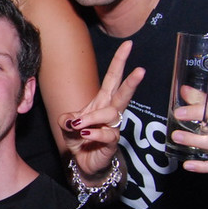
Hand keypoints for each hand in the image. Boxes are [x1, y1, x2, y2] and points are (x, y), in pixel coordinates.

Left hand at [59, 40, 144, 181]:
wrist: (84, 163)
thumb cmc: (79, 139)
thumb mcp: (67, 124)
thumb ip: (67, 118)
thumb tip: (73, 120)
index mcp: (101, 101)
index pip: (112, 78)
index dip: (119, 62)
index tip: (128, 45)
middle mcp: (110, 112)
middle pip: (122, 93)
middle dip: (131, 81)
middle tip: (140, 70)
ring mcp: (112, 127)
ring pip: (111, 114)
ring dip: (93, 117)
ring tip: (79, 124)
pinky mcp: (112, 143)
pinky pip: (107, 135)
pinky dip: (95, 134)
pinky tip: (85, 135)